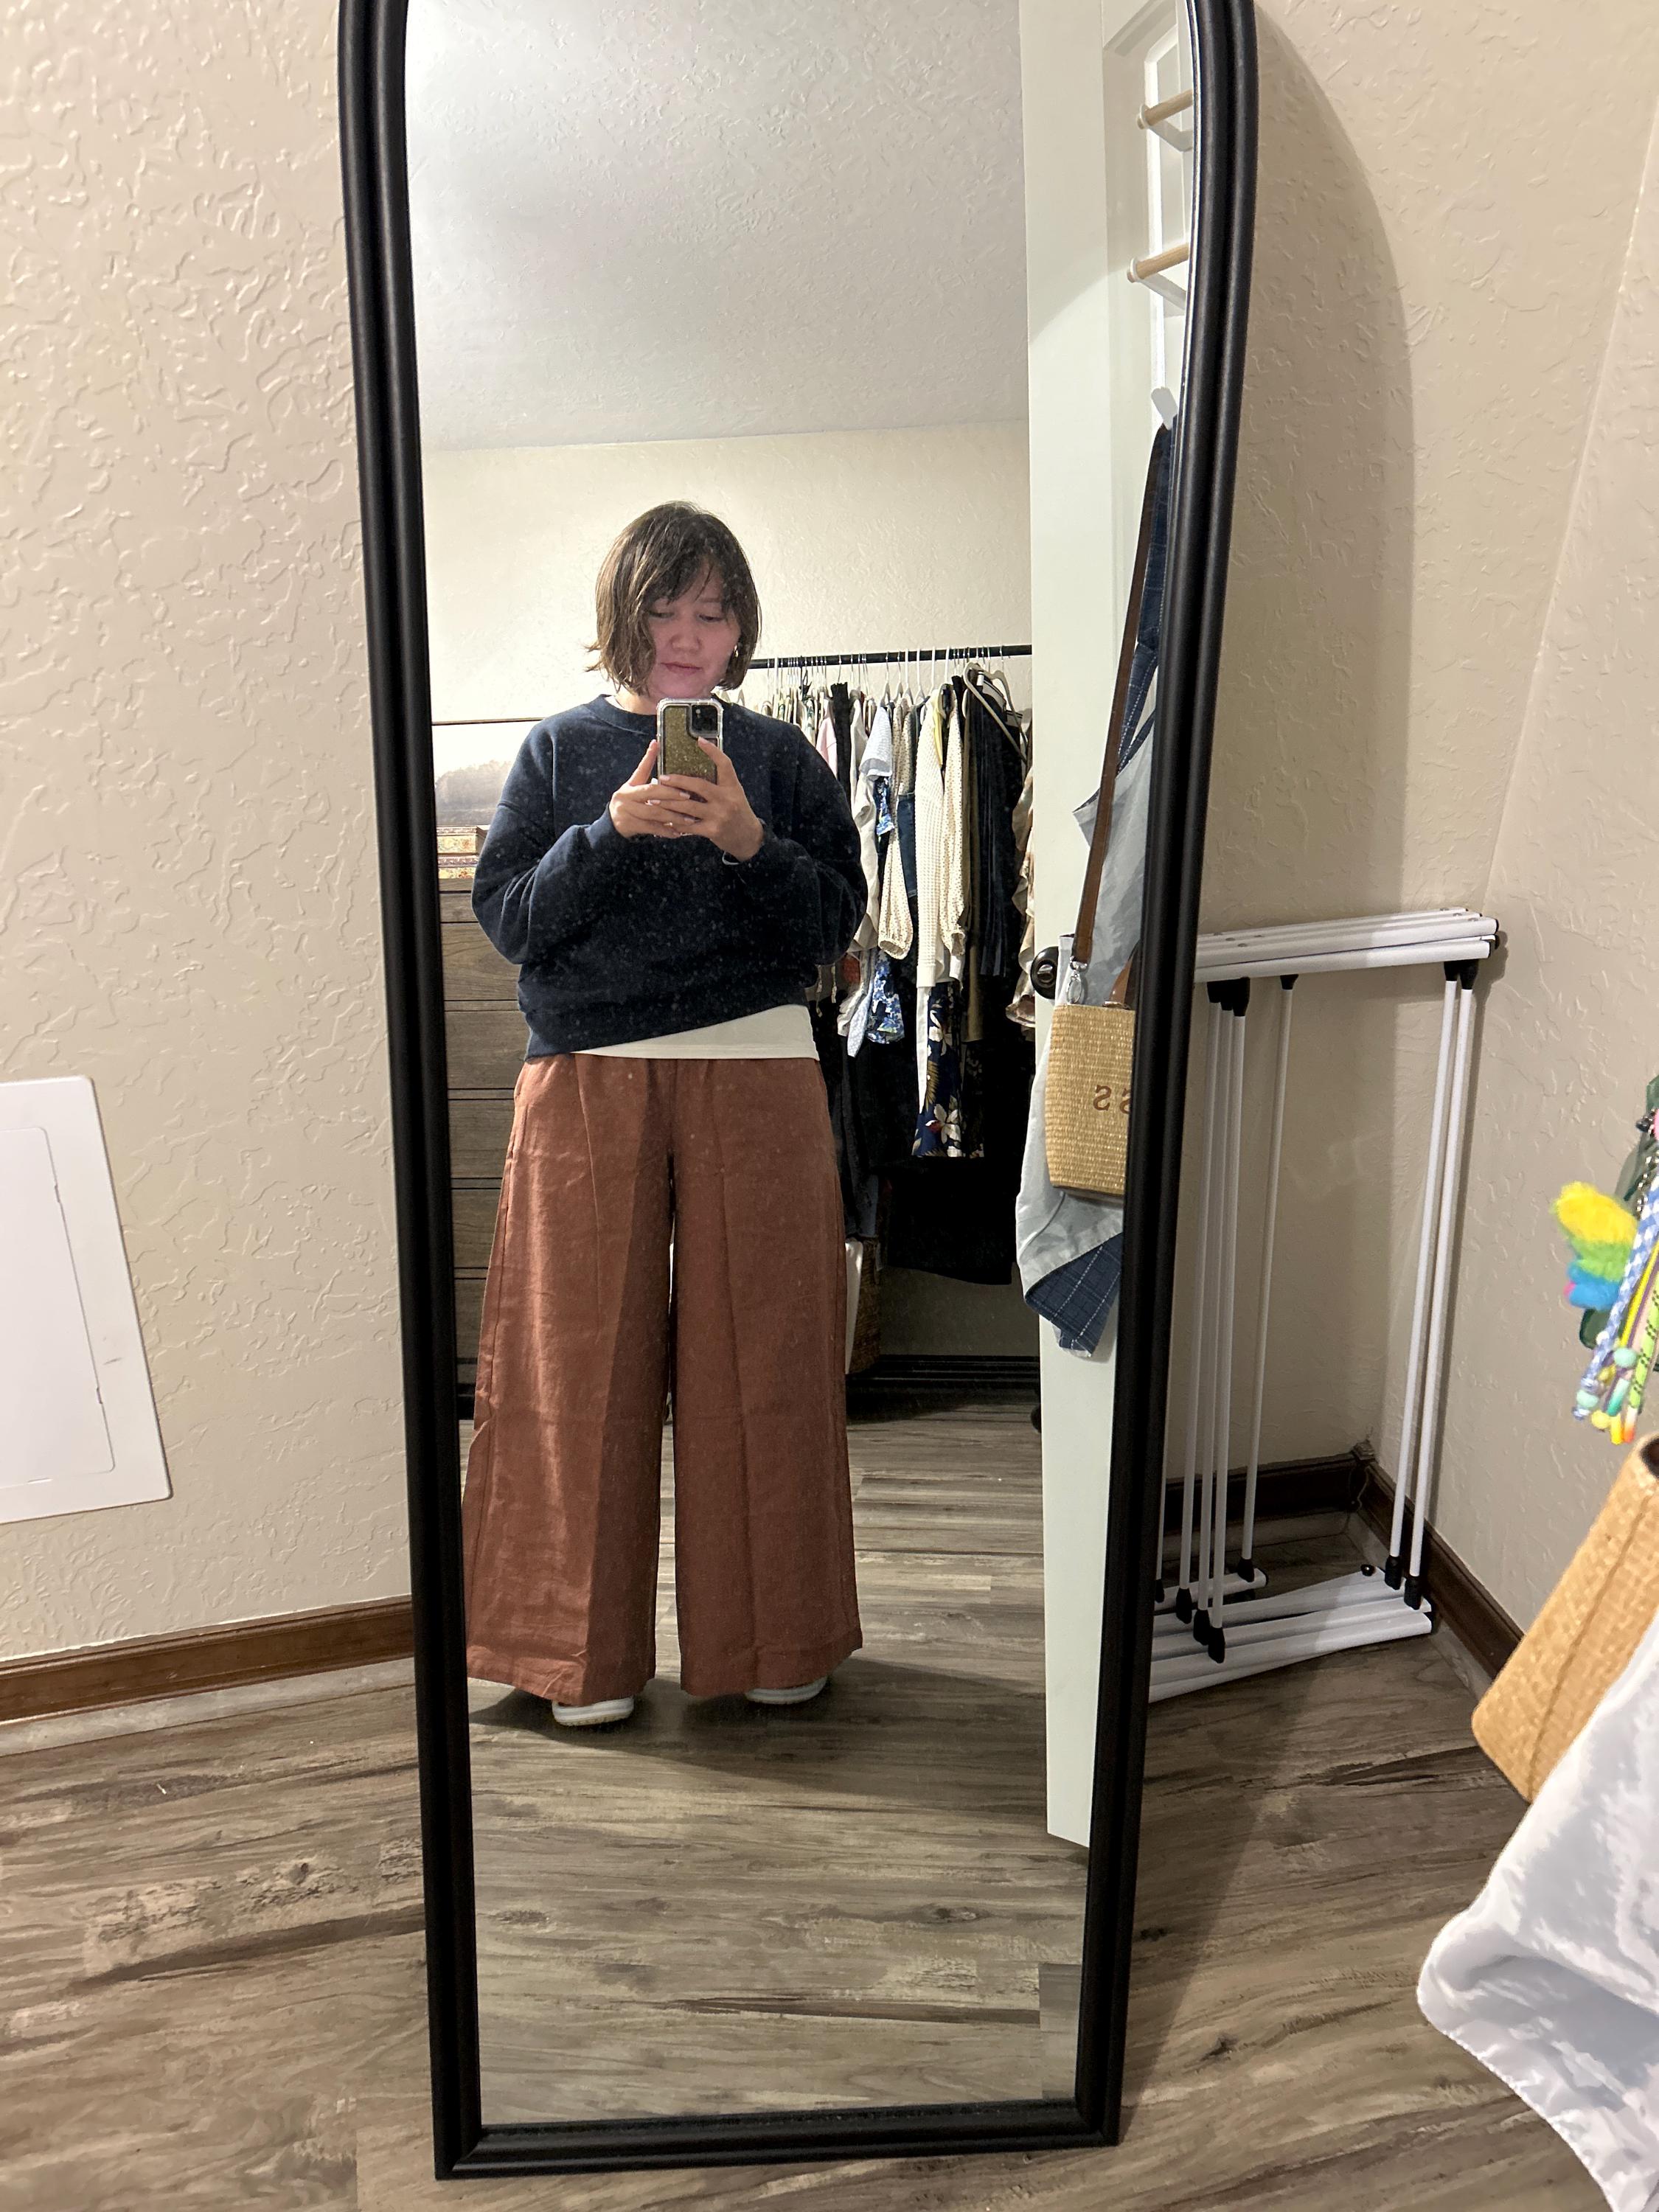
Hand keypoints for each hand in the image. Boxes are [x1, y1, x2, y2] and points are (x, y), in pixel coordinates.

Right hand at [607, 741, 708, 840]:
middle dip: (671, 794)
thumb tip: (656, 743)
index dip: (654, 764)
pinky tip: (678, 832)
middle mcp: (626, 796)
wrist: (612, 825)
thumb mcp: (634, 784)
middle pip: (651, 792)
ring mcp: (626, 811)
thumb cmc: (630, 802)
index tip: (675, 773)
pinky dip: (666, 831)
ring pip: (653, 812)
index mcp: (630, 785)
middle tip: (688, 797)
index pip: (643, 771)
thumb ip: (646, 767)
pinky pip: (651, 828)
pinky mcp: (629, 826)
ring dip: (673, 816)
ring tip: (689, 819)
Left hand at [650, 740, 764, 859]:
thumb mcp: (734, 793)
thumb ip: (719, 783)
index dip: (713, 751)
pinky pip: (689, 825)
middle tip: (662, 778)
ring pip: (689, 806)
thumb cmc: (737, 812)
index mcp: (732, 787)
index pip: (725, 764)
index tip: (699, 740)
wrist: (748, 837)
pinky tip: (665, 819)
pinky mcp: (713, 830)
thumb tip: (697, 768)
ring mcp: (719, 815)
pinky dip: (676, 822)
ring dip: (669, 803)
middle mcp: (727, 799)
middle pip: (699, 785)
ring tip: (655, 799)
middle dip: (678, 781)